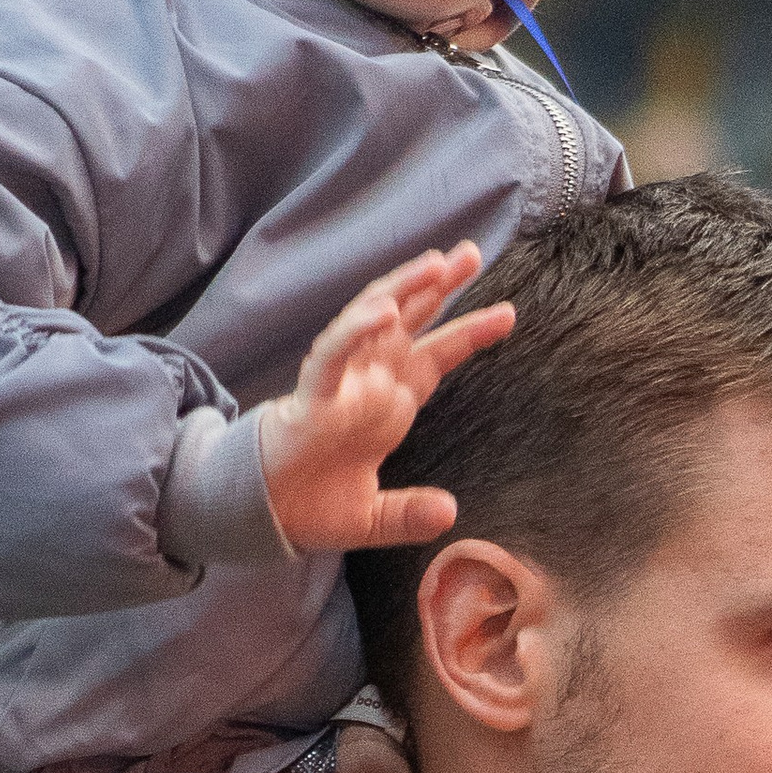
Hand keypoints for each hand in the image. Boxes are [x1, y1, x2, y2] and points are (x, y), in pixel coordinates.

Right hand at [254, 243, 514, 556]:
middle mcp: (367, 381)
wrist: (263, 519)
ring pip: (370, 321)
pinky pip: (333, 354)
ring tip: (435, 264)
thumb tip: (450, 515)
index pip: (436, 355)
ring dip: (402, 289)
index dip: (470, 333)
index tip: (508, 313)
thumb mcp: (374, 519)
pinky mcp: (310, 396)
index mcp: (389, 401)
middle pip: (409, 321)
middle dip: (438, 286)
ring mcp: (340, 384)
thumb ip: (410, 514)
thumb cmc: (312, 504)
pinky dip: (356, 330)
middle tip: (471, 253)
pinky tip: (385, 310)